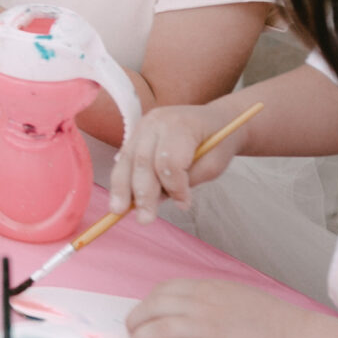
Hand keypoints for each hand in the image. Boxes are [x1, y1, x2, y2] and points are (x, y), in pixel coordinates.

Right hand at [108, 102, 244, 219]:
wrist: (216, 118)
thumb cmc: (219, 142)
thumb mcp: (215, 163)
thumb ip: (189, 180)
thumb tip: (160, 199)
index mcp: (181, 124)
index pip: (169, 161)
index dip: (175, 186)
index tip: (185, 204)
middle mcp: (156, 121)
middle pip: (143, 160)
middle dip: (142, 193)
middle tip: (145, 219)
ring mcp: (142, 125)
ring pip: (127, 159)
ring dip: (122, 187)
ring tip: (118, 210)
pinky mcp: (136, 133)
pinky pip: (124, 157)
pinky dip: (121, 178)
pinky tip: (120, 196)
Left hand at [126, 278, 300, 337]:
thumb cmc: (263, 318)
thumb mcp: (229, 293)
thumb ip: (200, 297)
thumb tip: (171, 307)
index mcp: (204, 289)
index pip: (161, 292)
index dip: (145, 306)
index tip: (140, 318)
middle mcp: (201, 306)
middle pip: (151, 311)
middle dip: (134, 325)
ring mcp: (206, 329)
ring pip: (157, 332)